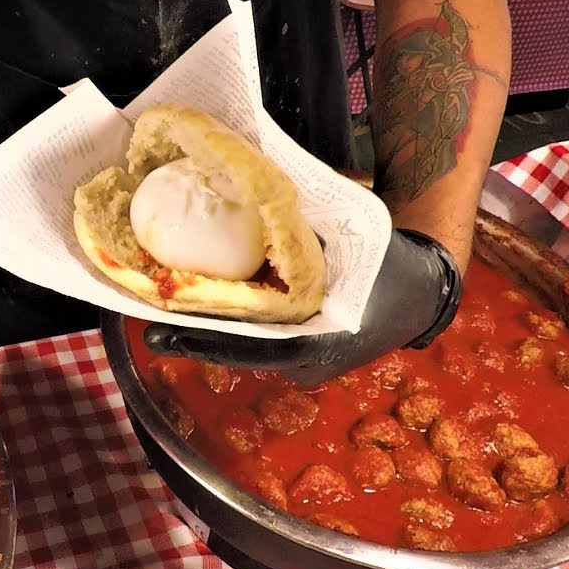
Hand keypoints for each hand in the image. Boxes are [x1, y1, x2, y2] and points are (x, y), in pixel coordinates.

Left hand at [143, 229, 462, 384]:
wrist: (422, 292)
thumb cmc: (388, 264)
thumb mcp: (349, 244)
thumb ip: (301, 237)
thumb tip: (253, 203)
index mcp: (320, 342)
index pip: (248, 347)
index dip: (200, 341)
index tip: (158, 336)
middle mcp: (306, 363)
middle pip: (236, 350)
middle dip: (192, 334)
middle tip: (147, 318)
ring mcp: (302, 364)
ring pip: (243, 347)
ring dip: (206, 329)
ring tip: (161, 309)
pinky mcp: (298, 355)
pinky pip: (256, 341)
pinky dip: (230, 324)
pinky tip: (199, 304)